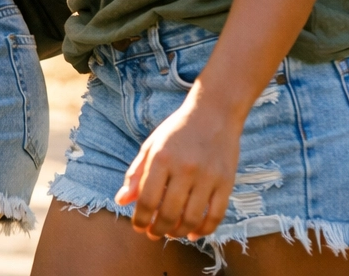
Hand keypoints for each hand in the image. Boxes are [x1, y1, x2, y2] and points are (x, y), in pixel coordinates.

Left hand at [115, 89, 243, 240]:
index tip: (138, 227)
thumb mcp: (151, 146)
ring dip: (178, 232)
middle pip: (169, 213)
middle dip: (158, 230)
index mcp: (162, 158)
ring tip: (171, 233)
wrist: (214, 113)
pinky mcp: (226, 182)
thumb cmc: (178, 130)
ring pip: (192, 219)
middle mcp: (185, 169)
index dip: (141, 219)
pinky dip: (204, 230)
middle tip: (153, 234)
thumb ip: (136, 174)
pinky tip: (193, 233)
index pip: (147, 200)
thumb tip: (121, 201)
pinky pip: (216, 215)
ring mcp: (208, 177)